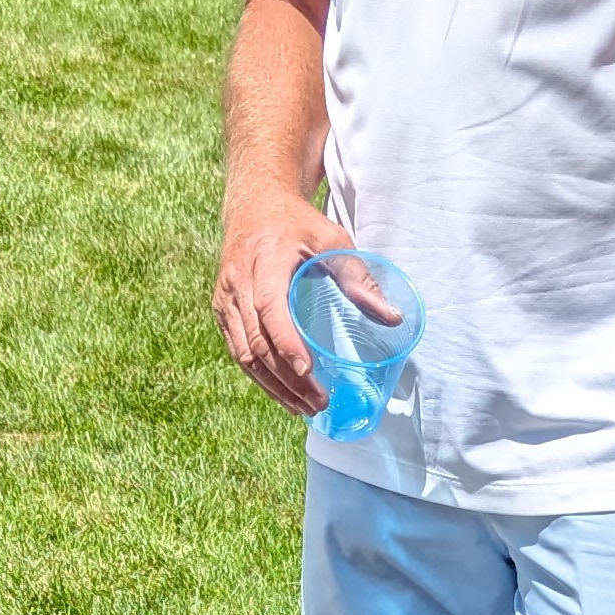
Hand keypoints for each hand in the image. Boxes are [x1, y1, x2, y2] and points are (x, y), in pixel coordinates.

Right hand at [213, 188, 355, 416]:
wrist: (254, 206)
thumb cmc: (297, 224)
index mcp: (265, 260)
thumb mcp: (332, 239)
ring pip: (243, 354)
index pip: (270, 308)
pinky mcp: (222, 311)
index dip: (287, 343)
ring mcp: (225, 298)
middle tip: (318, 403)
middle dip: (287, 379)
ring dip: (273, 386)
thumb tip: (392, 319)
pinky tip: (283, 395)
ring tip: (304, 408)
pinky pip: (237, 351)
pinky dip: (259, 377)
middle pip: (257, 341)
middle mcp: (238, 281)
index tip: (308, 372)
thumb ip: (358, 277)